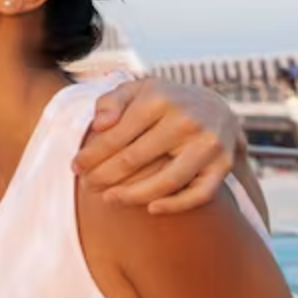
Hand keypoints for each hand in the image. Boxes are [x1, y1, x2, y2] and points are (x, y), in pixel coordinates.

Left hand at [74, 79, 240, 214]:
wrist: (215, 105)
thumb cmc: (164, 101)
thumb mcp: (136, 89)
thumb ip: (111, 101)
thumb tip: (99, 125)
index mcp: (159, 99)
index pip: (117, 134)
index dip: (92, 154)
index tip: (75, 166)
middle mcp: (186, 121)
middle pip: (136, 158)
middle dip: (105, 176)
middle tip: (87, 186)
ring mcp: (207, 144)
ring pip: (166, 180)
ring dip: (134, 195)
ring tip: (110, 200)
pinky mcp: (222, 165)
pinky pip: (199, 194)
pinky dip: (175, 205)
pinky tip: (150, 208)